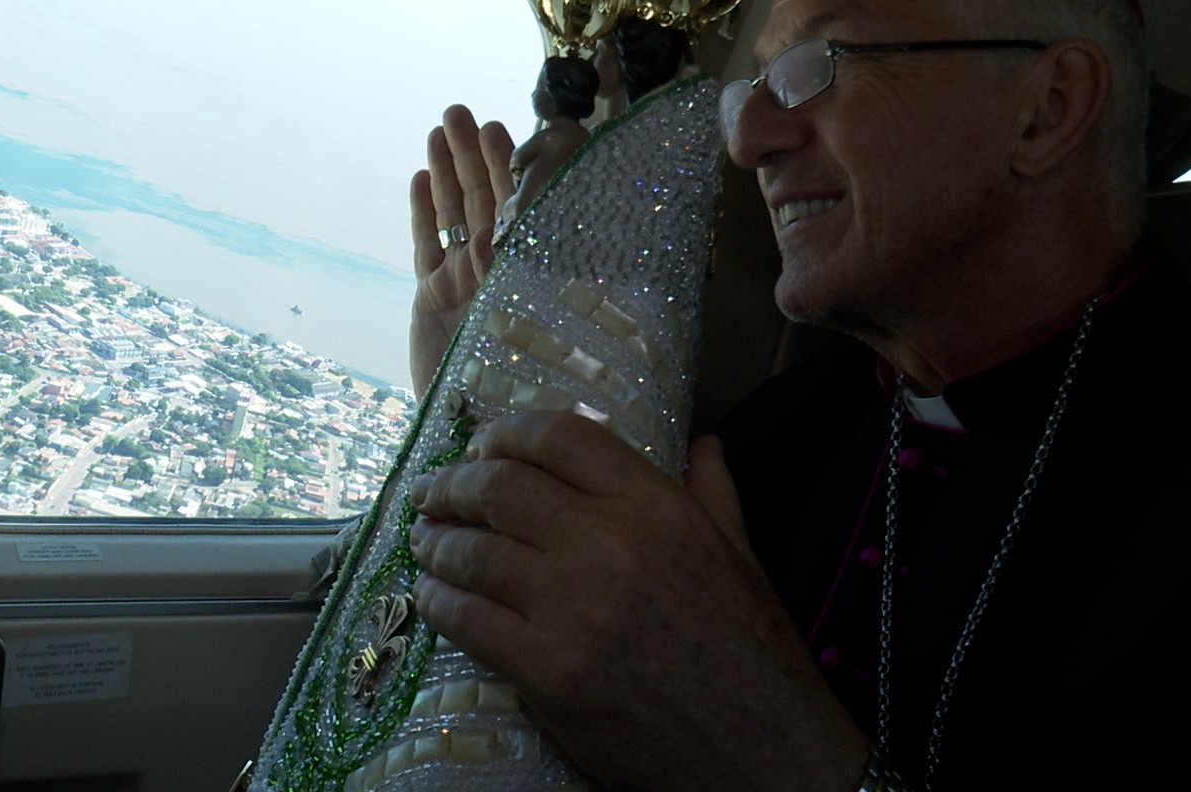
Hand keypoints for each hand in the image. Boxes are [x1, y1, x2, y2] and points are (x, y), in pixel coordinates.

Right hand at [408, 105, 513, 393]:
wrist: (475, 431)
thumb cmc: (523, 386)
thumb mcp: (533, 322)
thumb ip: (520, 278)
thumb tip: (502, 233)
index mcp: (536, 270)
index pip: (526, 206)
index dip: (514, 166)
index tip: (503, 128)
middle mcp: (502, 270)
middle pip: (487, 199)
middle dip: (474, 154)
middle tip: (461, 112)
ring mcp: (465, 281)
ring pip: (454, 215)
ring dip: (446, 170)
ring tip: (439, 128)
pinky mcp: (431, 298)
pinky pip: (427, 247)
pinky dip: (422, 213)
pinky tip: (418, 175)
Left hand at [408, 414, 867, 791]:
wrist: (766, 757)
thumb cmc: (753, 655)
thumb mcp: (742, 557)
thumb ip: (711, 493)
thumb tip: (701, 444)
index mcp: (659, 509)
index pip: (562, 437)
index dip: (508, 432)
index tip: (483, 445)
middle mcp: (611, 546)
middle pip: (502, 488)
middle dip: (455, 484)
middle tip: (433, 491)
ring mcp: (574, 610)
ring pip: (473, 553)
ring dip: (436, 542)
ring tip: (424, 539)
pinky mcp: (547, 672)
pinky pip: (467, 621)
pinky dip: (437, 603)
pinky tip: (430, 597)